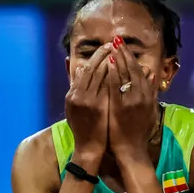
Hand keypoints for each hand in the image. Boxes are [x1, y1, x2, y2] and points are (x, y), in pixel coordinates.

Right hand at [65, 43, 113, 169]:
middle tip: (112, 44)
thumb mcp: (76, 108)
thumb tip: (81, 70)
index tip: (105, 49)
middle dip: (101, 55)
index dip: (95, 58)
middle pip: (90, 69)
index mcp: (73, 95)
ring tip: (117, 51)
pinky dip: (113, 76)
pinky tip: (121, 68)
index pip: (84, 70)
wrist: (89, 148)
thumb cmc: (85, 129)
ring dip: (108, 61)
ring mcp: (87, 101)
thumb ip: (79, 89)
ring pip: (98, 75)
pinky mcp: (97, 107)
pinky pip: (106, 87)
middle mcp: (77, 96)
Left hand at [107, 38, 159, 164]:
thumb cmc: (137, 131)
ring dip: (118, 58)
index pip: (140, 71)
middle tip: (117, 39)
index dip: (131, 57)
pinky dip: (113, 72)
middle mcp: (142, 96)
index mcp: (148, 96)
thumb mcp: (148, 109)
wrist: (131, 149)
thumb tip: (150, 73)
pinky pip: (117, 85)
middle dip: (124, 53)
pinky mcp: (122, 106)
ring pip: (125, 74)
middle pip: (133, 69)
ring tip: (112, 46)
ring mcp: (132, 101)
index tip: (123, 46)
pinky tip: (109, 62)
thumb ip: (149, 91)